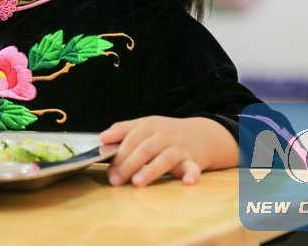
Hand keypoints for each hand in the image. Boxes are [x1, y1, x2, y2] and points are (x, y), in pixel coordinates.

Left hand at [100, 116, 236, 186]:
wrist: (204, 134)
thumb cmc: (168, 133)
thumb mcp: (146, 126)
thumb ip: (123, 130)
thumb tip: (102, 138)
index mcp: (149, 125)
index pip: (131, 138)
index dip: (118, 154)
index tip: (108, 169)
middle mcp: (164, 135)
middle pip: (144, 149)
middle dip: (128, 165)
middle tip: (116, 180)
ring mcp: (179, 147)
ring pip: (164, 158)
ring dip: (150, 170)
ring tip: (137, 182)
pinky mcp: (194, 160)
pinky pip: (193, 167)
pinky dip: (191, 174)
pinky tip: (187, 181)